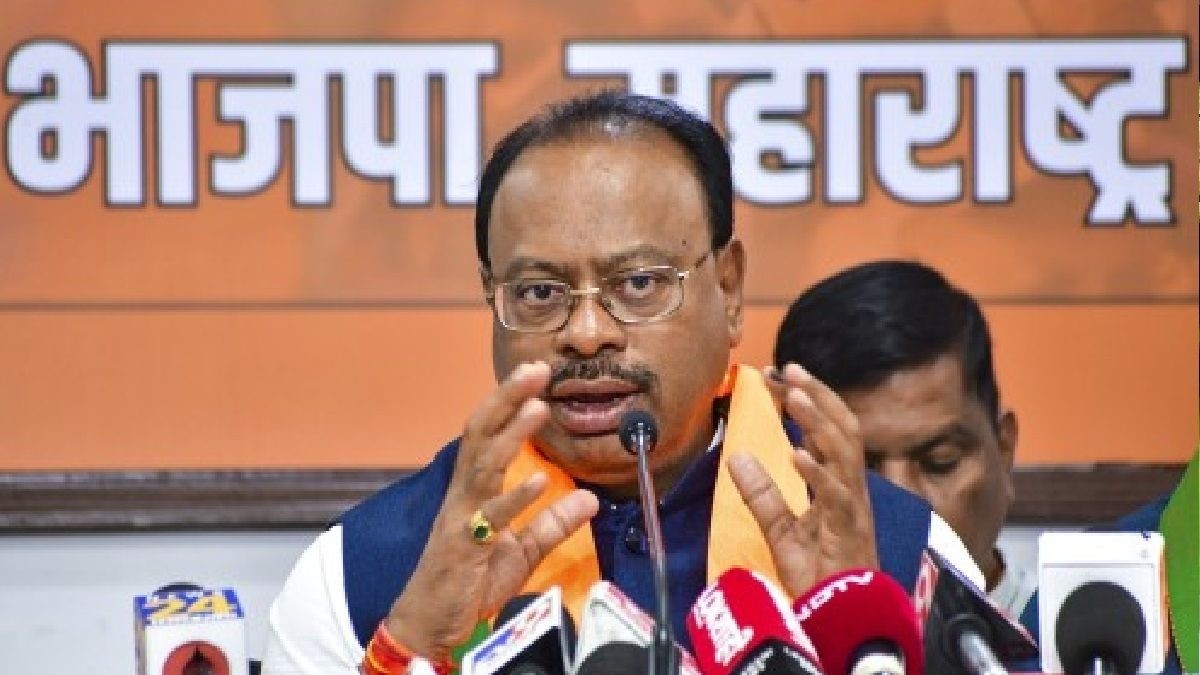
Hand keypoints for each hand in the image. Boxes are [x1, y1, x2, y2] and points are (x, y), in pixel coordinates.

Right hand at [384, 361, 598, 661]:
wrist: (432, 623)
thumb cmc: (469, 581)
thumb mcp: (522, 549)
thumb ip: (553, 523)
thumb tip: (590, 498)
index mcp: (474, 488)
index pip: (488, 432)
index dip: (509, 400)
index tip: (535, 373)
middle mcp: (463, 493)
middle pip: (481, 433)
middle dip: (506, 398)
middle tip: (535, 370)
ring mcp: (461, 517)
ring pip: (484, 464)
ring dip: (512, 434)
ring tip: (539, 408)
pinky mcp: (463, 545)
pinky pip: (490, 517)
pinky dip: (515, 497)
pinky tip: (539, 480)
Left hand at [728, 363, 877, 597]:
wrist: (840, 619)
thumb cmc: (819, 576)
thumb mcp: (780, 529)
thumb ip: (762, 494)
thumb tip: (738, 457)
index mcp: (837, 485)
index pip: (825, 431)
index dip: (806, 401)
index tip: (777, 376)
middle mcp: (851, 489)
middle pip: (843, 429)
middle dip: (818, 396)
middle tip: (789, 368)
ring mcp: (853, 508)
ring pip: (844, 453)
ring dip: (818, 421)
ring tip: (794, 396)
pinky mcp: (849, 532)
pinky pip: (837, 496)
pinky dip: (818, 473)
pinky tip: (798, 455)